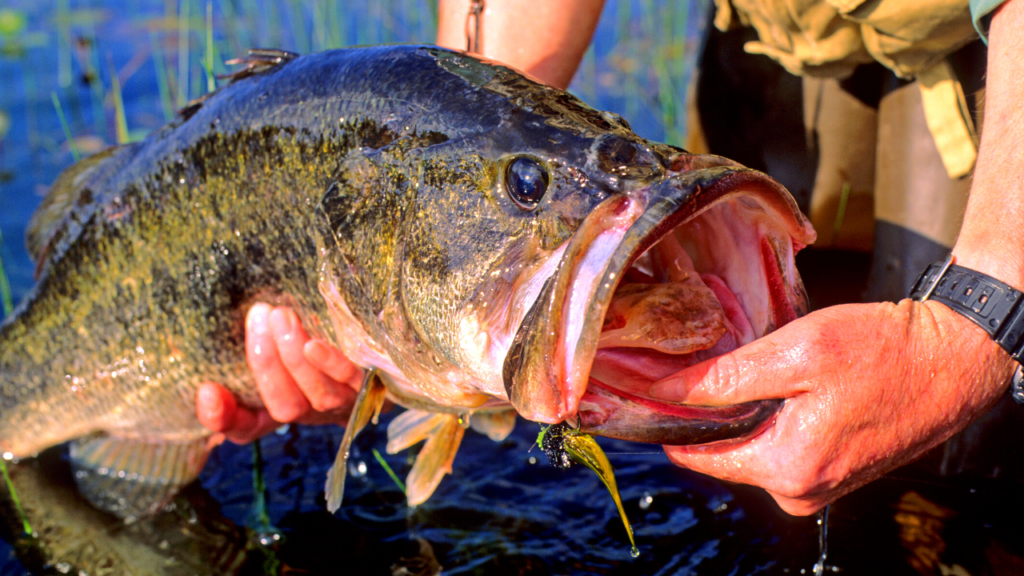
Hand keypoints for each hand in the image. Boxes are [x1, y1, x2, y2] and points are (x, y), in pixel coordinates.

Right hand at [197, 303, 362, 443]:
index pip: (245, 427)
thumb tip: (232, 330)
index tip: (208, 392)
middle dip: (266, 363)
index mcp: (280, 410)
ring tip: (281, 317)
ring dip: (294, 356)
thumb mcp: (282, 349)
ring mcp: (344, 403)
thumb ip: (257, 342)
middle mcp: (311, 414)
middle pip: (284, 406)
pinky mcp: (373, 388)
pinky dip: (331, 364)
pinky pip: (351, 382)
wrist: (381, 358)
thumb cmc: (316, 349)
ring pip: (317, 394)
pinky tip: (314, 344)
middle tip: (258, 317)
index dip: (223, 417)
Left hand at [650, 300, 1013, 514]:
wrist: (953, 357)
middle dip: (707, 412)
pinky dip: (770, 417)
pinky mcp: (835, 470)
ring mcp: (820, 485)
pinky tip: (776, 382)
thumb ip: (724, 379)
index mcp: (786, 469)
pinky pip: (781, 446)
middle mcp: (800, 491)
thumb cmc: (881, 351)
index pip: (696, 457)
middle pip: (723, 453)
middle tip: (700, 362)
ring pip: (752, 448)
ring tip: (743, 365)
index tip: (648, 387)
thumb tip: (663, 392)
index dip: (668, 420)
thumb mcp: (794, 354)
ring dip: (740, 412)